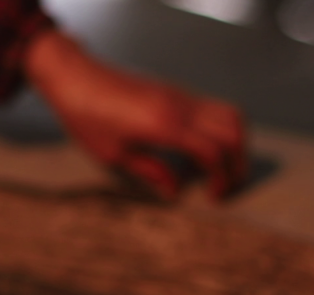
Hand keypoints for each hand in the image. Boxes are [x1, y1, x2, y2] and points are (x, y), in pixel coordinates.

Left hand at [24, 30, 246, 201]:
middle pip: (233, 131)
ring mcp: (181, 95)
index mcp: (165, 125)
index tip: (212, 198)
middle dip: (238, 163)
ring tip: (218, 170)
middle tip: (225, 188)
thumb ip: (152, 173)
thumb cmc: (87, 118)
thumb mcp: (114, 155)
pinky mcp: (176, 91)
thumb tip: (176, 192)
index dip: (221, 178)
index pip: (214, 151)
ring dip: (234, 144)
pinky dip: (218, 131)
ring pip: (229, 114)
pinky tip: (196, 153)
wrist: (75, 77)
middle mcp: (180, 106)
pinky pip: (212, 109)